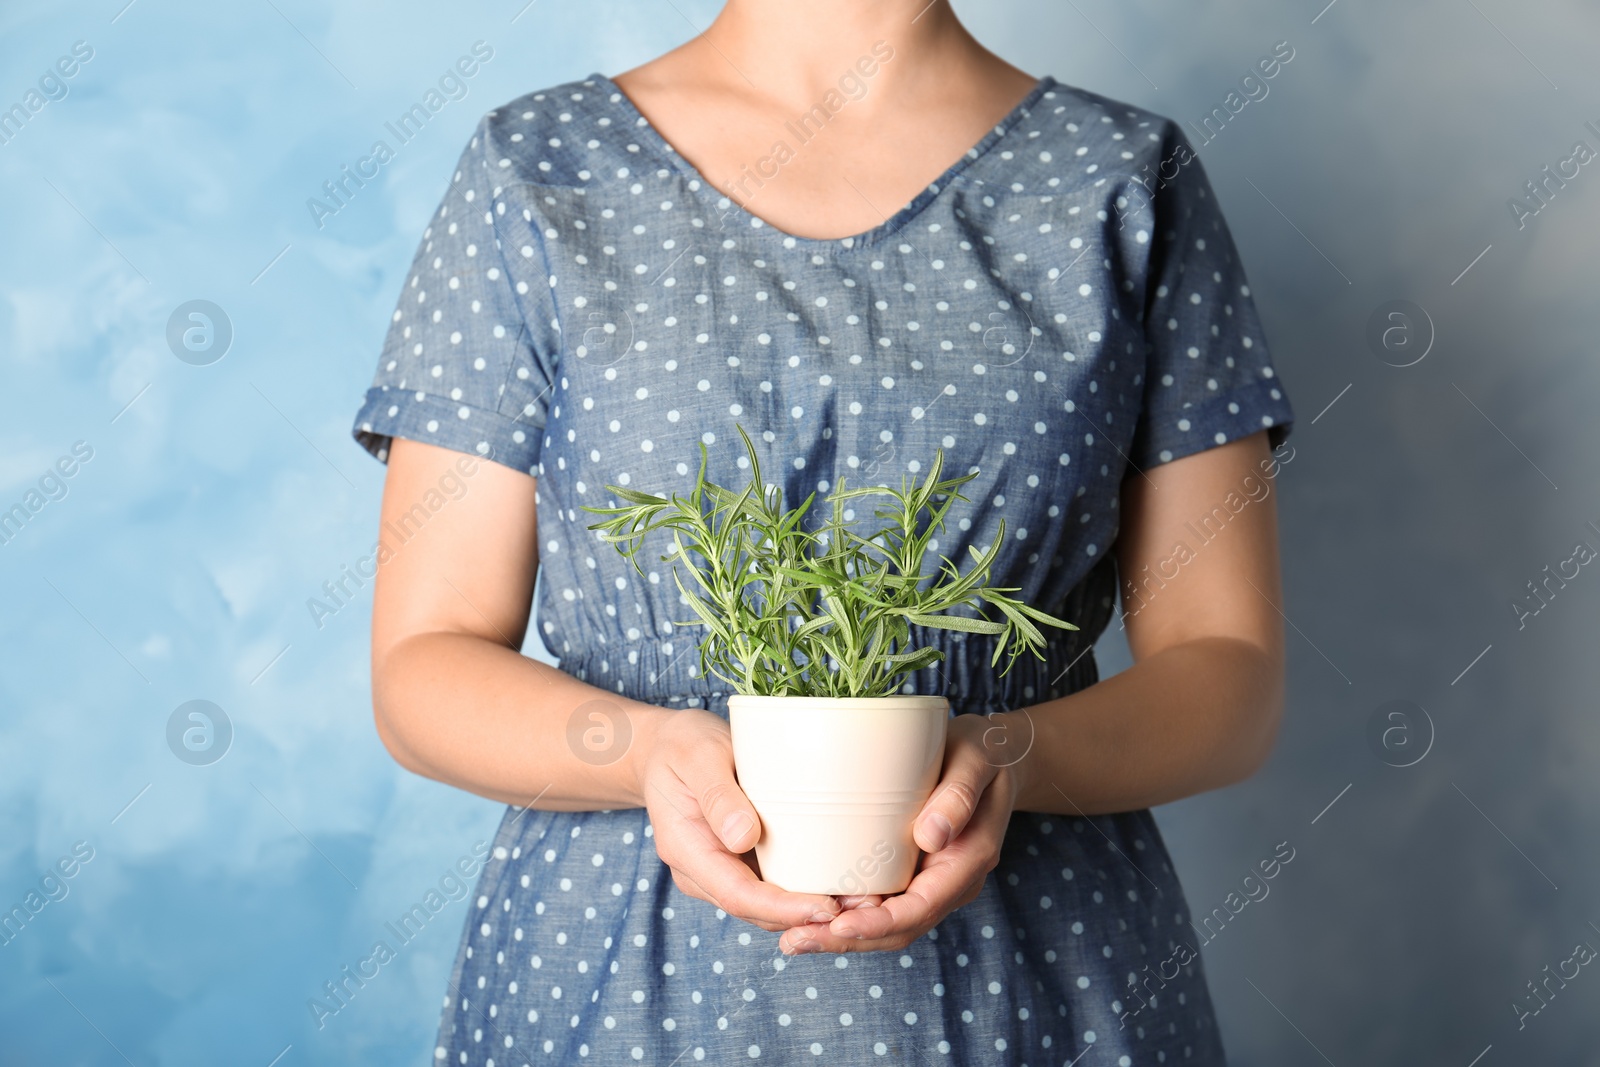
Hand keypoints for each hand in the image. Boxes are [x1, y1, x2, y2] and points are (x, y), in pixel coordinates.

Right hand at [633, 707, 844, 931]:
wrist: (666, 748)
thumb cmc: (681, 746)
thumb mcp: (696, 755)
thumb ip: (717, 795)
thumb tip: (744, 837)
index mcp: (686, 850)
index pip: (736, 895)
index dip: (783, 907)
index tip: (826, 907)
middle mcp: (702, 872)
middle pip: (757, 910)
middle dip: (808, 916)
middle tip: (866, 905)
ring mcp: (721, 870)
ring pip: (767, 905)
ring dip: (812, 909)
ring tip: (865, 898)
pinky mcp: (740, 861)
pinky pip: (772, 885)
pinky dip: (805, 889)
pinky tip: (842, 881)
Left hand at [776, 710, 1025, 953]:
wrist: (995, 756)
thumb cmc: (982, 753)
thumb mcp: (976, 761)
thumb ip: (959, 795)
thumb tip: (930, 836)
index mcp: (968, 860)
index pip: (922, 907)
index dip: (880, 922)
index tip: (839, 925)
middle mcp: (949, 881)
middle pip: (899, 927)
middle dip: (848, 940)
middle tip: (795, 941)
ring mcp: (931, 880)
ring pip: (887, 923)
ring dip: (842, 936)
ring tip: (794, 938)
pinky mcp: (912, 871)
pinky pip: (883, 902)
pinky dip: (849, 915)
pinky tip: (811, 913)